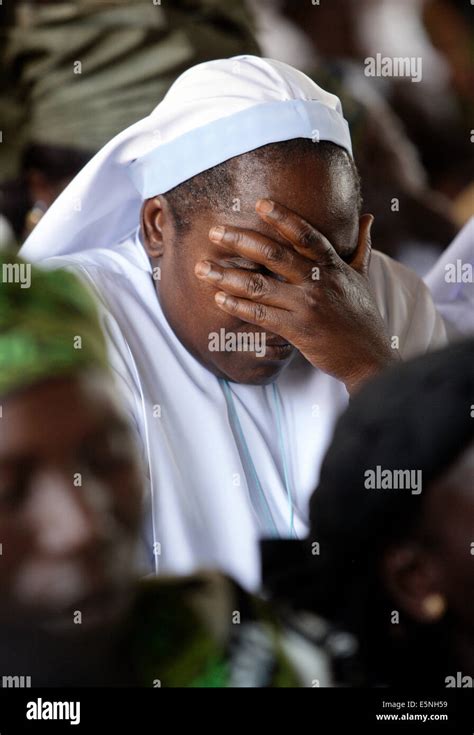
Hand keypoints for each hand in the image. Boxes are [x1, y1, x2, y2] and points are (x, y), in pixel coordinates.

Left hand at [195, 199, 398, 392]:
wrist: (368, 357)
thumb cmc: (362, 314)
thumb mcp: (362, 276)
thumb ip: (361, 246)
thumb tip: (368, 218)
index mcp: (332, 265)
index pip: (305, 235)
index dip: (283, 217)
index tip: (260, 203)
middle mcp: (318, 282)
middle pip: (274, 256)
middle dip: (240, 241)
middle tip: (214, 231)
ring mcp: (306, 307)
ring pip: (259, 287)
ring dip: (226, 276)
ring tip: (201, 268)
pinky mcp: (297, 331)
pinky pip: (261, 316)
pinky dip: (237, 307)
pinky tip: (217, 299)